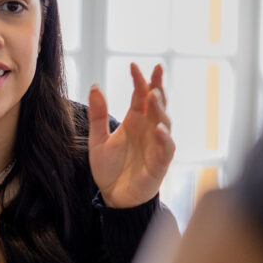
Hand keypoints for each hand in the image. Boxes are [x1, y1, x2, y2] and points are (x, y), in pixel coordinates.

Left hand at [88, 63, 174, 207]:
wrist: (113, 198)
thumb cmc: (109, 169)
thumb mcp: (97, 140)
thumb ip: (97, 115)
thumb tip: (95, 86)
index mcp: (134, 121)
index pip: (140, 96)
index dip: (139, 80)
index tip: (134, 65)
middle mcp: (148, 130)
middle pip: (157, 105)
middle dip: (158, 87)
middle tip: (156, 72)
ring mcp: (156, 146)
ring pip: (165, 123)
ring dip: (160, 110)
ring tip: (153, 96)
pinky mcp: (159, 164)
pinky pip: (166, 149)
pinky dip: (165, 139)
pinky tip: (159, 130)